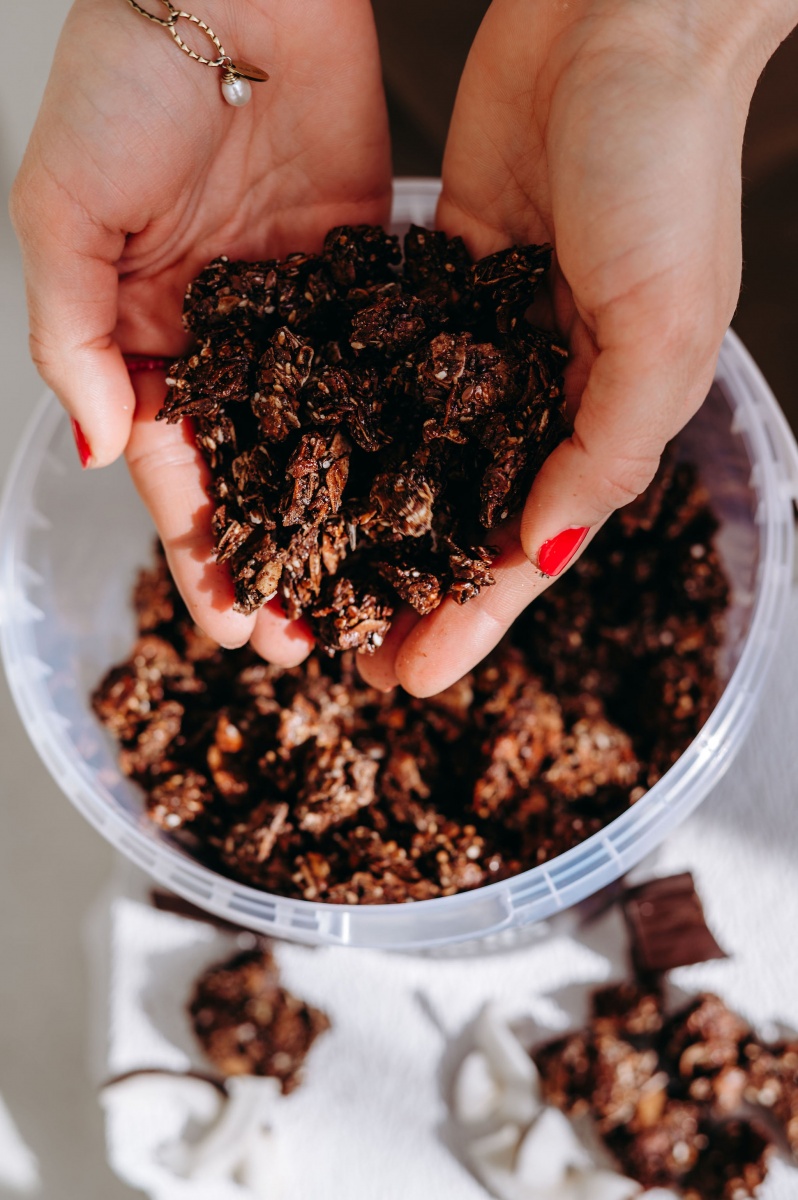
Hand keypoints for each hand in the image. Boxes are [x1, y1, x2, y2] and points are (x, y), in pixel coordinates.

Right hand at [12, 0, 390, 662]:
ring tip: (372, 597)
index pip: (173, 473)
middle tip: (313, 642)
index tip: (236, 628)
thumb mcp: (62, 216)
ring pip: (320, 442)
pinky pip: (376, 369)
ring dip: (342, 520)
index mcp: (141, 336)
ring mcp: (295, 314)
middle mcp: (222, 339)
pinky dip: (393, 435)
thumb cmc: (123, 80)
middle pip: (254, 475)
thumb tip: (101, 452)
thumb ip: (74, 342)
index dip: (202, 553)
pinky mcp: (360, 276)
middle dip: (279, 560)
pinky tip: (420, 496)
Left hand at [361, 0, 791, 696]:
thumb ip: (606, 445)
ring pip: (420, 450)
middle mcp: (544, 383)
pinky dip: (354, 417)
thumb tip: (542, 547)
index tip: (414, 681)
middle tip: (349, 656)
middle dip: (412, 587)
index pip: (529, 543)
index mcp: (606, 409)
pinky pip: (389, 363)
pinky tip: (308, 463)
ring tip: (315, 581)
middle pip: (465, 512)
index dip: (474, 619)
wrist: (622, 17)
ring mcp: (486, 332)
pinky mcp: (437, 276)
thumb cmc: (664, 167)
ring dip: (373, 517)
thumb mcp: (660, 326)